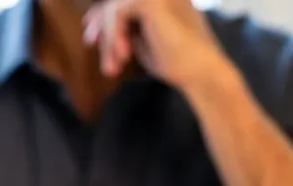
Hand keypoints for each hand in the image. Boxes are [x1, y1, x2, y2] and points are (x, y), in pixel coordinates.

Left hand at [82, 0, 232, 91]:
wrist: (201, 72)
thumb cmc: (177, 62)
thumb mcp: (143, 41)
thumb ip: (126, 29)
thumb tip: (98, 25)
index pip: (123, 2)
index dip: (102, 16)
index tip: (91, 37)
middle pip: (115, 3)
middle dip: (100, 25)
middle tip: (92, 47)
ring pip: (114, 9)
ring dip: (109, 39)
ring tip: (113, 66)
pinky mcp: (151, 2)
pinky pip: (117, 13)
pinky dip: (115, 36)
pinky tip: (125, 56)